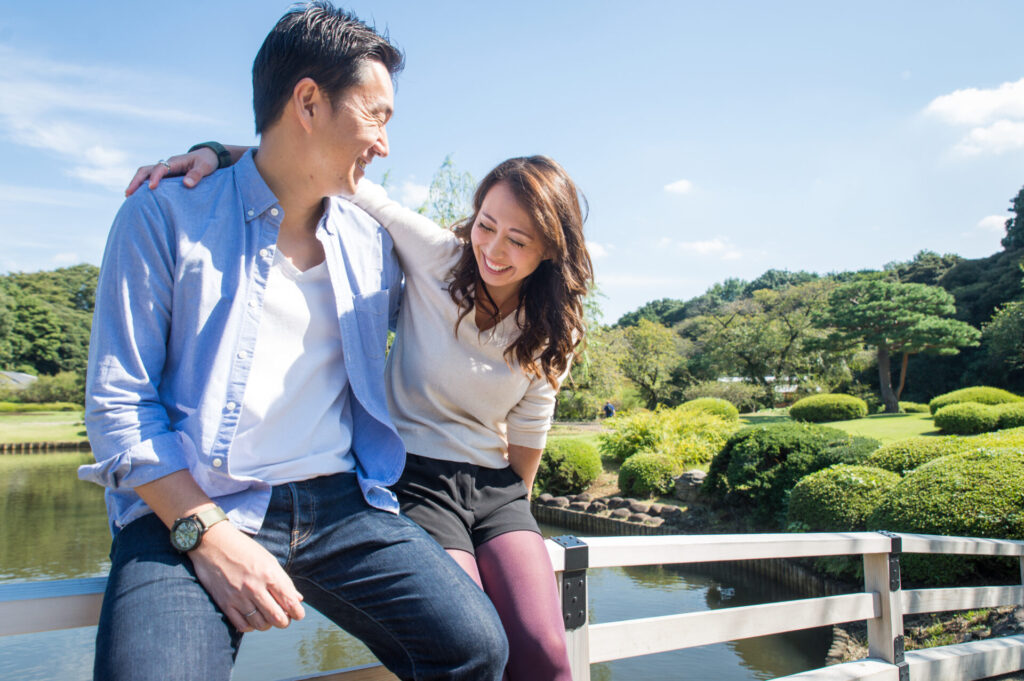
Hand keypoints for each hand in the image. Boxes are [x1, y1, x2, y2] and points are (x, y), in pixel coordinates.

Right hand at [125, 147, 218, 195]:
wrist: (208, 156)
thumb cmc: (207, 162)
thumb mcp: (205, 167)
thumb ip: (196, 175)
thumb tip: (186, 184)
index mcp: (175, 162)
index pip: (160, 168)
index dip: (155, 177)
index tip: (151, 188)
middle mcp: (166, 164)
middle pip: (146, 170)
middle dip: (136, 181)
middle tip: (128, 194)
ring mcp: (165, 170)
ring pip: (145, 174)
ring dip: (136, 183)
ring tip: (129, 197)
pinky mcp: (166, 176)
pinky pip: (151, 179)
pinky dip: (143, 186)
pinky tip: (139, 197)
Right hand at [188, 520, 305, 632]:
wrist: (212, 543)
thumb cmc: (243, 549)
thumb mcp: (268, 559)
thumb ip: (283, 581)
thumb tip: (297, 599)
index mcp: (269, 574)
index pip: (290, 601)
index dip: (298, 613)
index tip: (298, 614)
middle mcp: (255, 587)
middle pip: (277, 617)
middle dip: (284, 622)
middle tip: (284, 619)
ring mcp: (239, 597)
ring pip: (260, 624)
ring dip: (268, 625)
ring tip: (268, 618)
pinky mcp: (225, 603)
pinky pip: (242, 625)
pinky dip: (250, 626)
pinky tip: (252, 619)